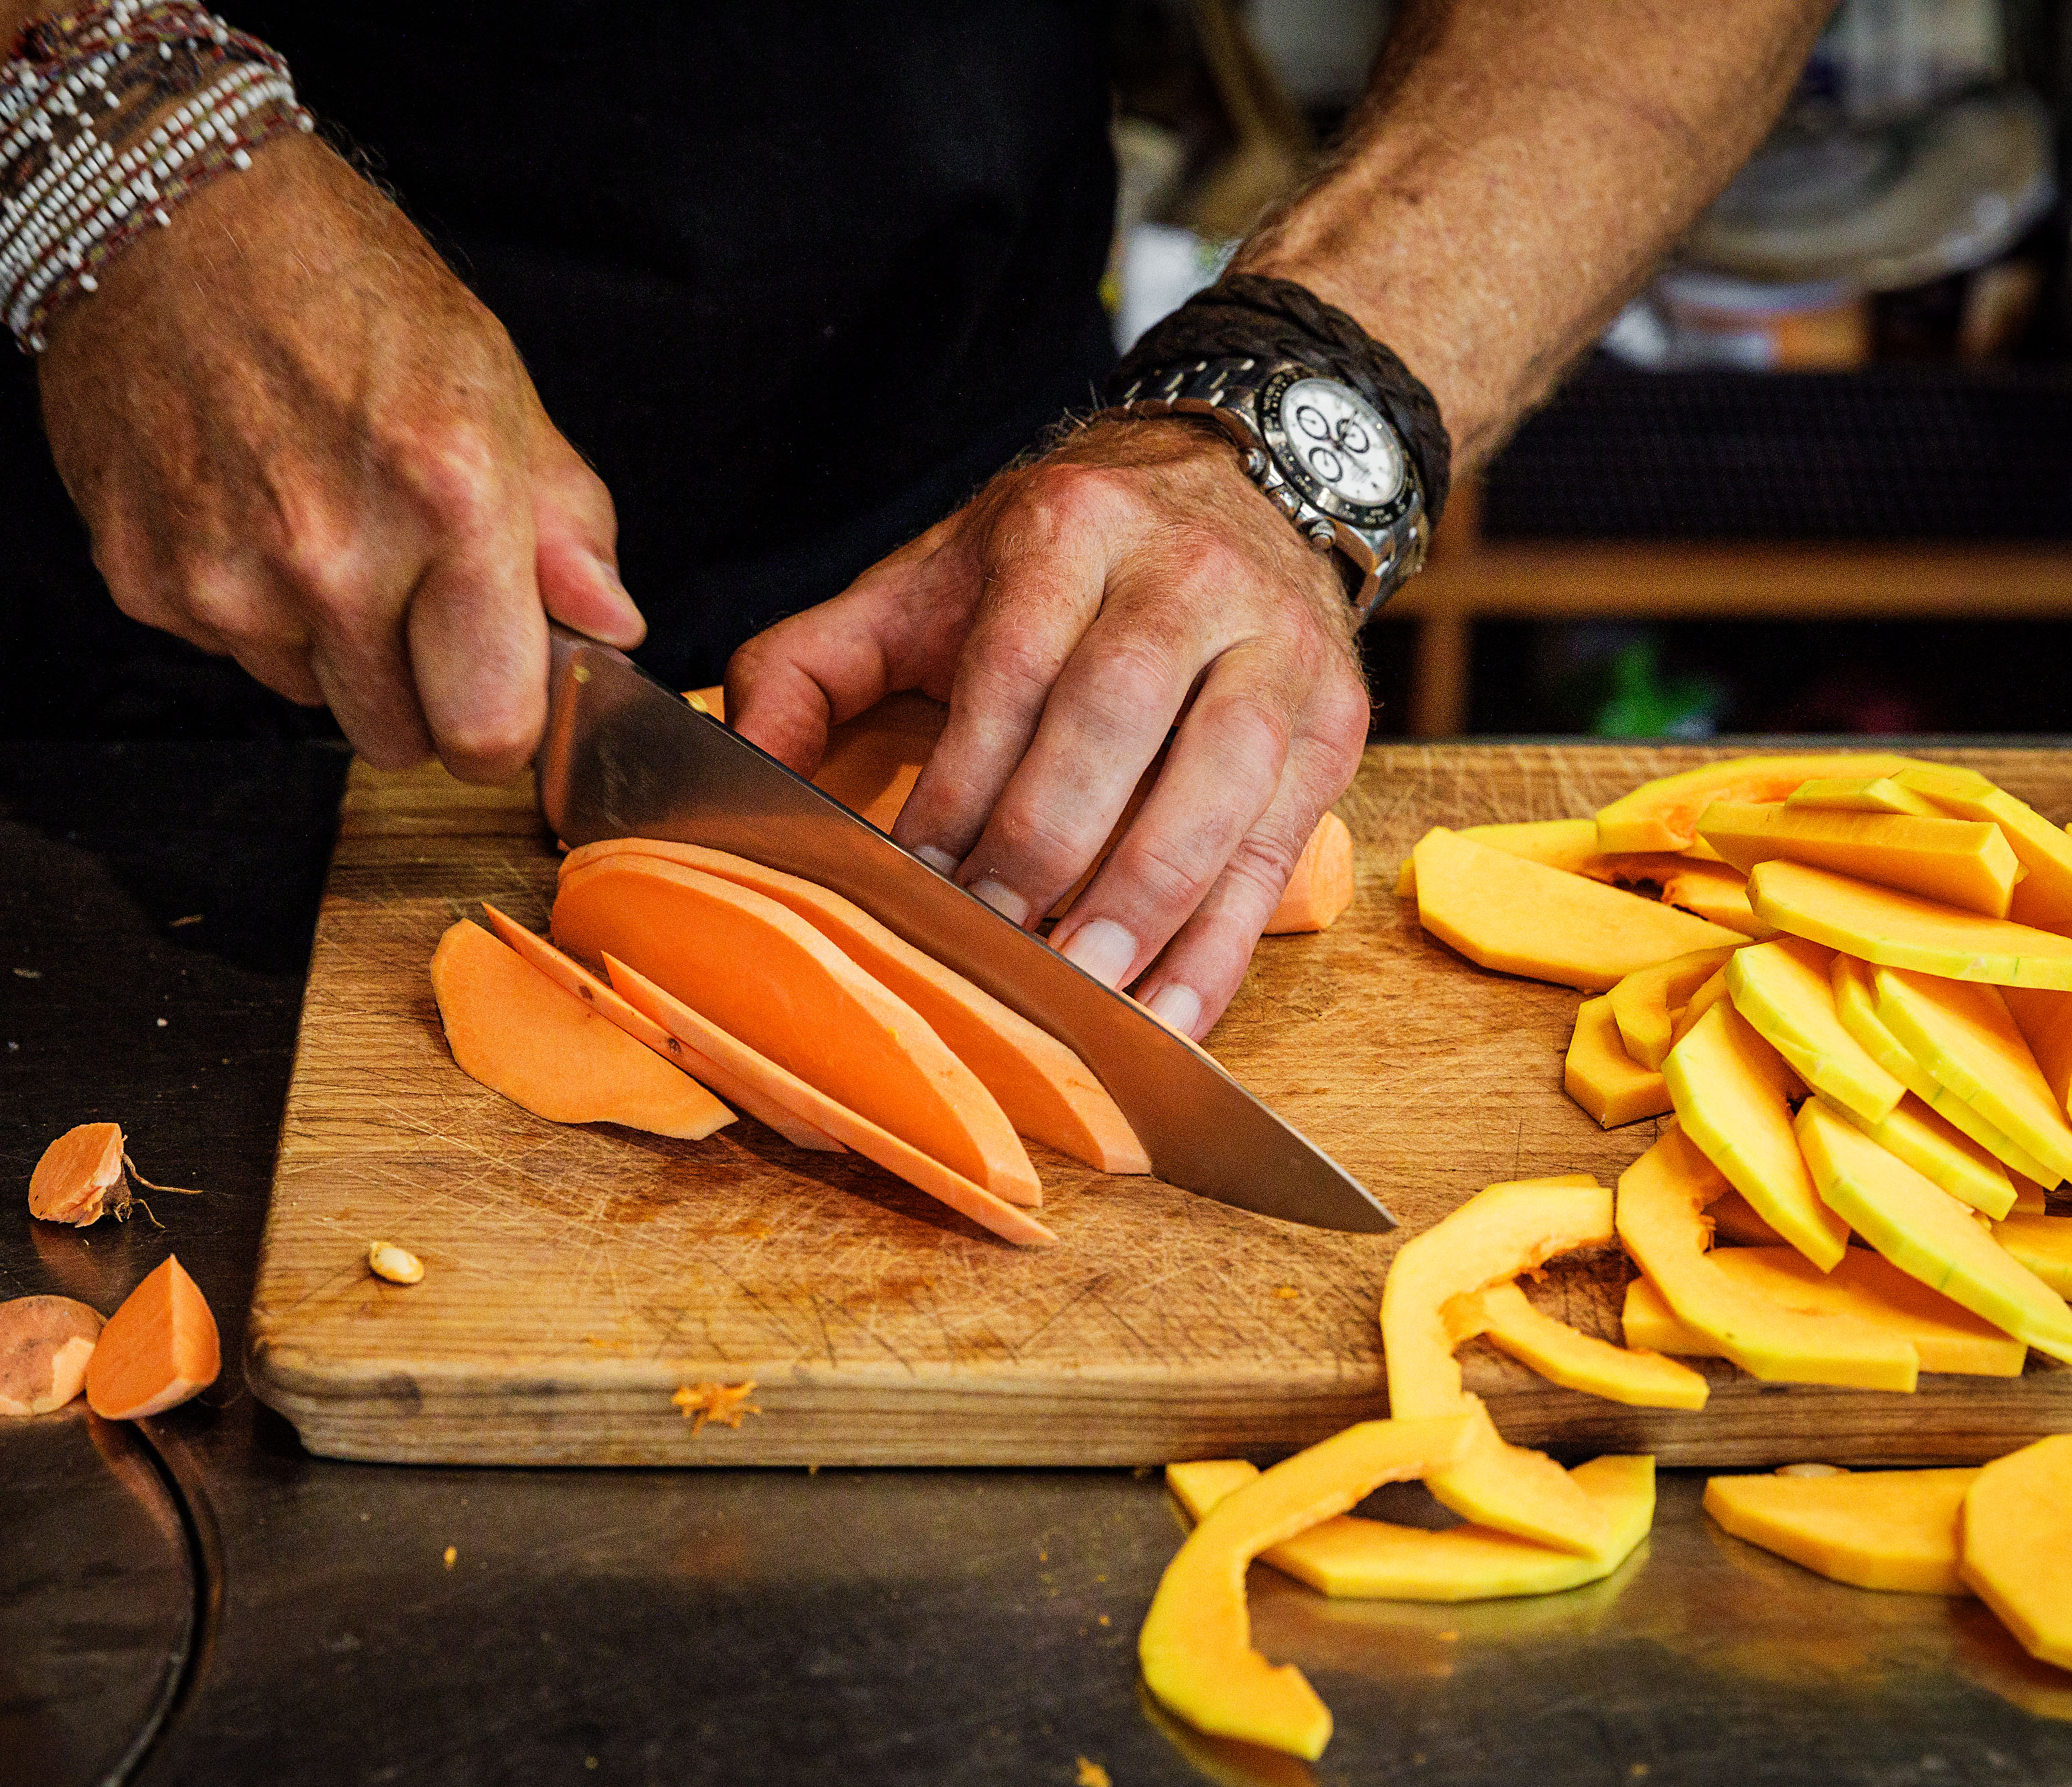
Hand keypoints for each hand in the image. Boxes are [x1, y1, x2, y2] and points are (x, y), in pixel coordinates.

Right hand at [38, 136, 642, 777]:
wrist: (162, 213)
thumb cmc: (342, 285)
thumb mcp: (493, 381)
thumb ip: (564, 523)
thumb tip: (611, 627)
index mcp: (447, 494)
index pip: (491, 728)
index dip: (502, 723)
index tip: (497, 688)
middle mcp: (331, 554)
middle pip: (399, 740)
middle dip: (418, 692)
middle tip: (409, 593)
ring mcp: (227, 578)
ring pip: (312, 700)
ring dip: (330, 645)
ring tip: (317, 520)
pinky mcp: (145, 583)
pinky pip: (230, 656)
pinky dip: (248, 607)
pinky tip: (246, 508)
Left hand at [725, 417, 1370, 1040]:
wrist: (1230, 485)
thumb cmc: (1056, 566)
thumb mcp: (922, 582)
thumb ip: (811, 666)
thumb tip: (737, 772)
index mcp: (1068, 529)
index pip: (1008, 674)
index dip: (962, 789)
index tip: (918, 881)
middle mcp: (1184, 574)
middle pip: (1113, 724)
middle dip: (1046, 851)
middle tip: (992, 945)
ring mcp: (1276, 644)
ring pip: (1216, 784)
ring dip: (1145, 902)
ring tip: (1082, 991)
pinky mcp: (1333, 716)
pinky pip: (1277, 846)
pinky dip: (1223, 944)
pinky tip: (1166, 1016)